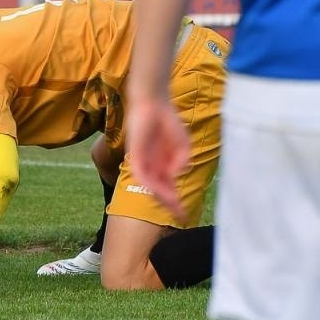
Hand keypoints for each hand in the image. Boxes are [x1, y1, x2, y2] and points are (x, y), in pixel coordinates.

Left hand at [122, 92, 190, 221]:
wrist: (154, 104)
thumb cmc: (168, 122)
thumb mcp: (183, 146)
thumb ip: (182, 161)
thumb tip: (177, 174)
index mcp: (161, 166)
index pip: (168, 189)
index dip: (175, 203)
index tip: (184, 215)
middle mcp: (151, 167)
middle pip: (159, 191)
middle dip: (170, 204)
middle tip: (181, 216)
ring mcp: (142, 162)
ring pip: (151, 185)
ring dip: (161, 196)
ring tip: (173, 205)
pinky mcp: (135, 154)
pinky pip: (140, 173)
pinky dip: (149, 182)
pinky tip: (158, 190)